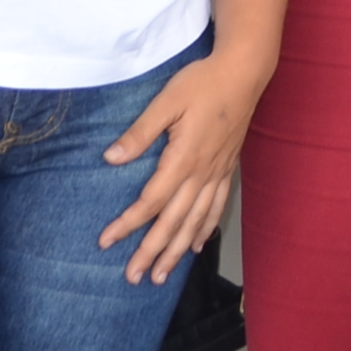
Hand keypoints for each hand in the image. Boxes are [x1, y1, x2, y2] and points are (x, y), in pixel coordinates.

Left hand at [100, 52, 270, 283]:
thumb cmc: (203, 82)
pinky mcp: (227, 167)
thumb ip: (140, 132)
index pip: (151, 201)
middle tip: (133, 278)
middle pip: (173, 222)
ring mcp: (217, 173)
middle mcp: (202, 173)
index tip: (106, 241)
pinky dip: (206, 229)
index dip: (128, 224)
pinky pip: (217, 207)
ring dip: (177, 250)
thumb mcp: (166, 100)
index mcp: (184, 158)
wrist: (244, 72)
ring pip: (196, 222)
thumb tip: (111, 158)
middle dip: (152, 252)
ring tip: (161, 276)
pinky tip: (198, 246)